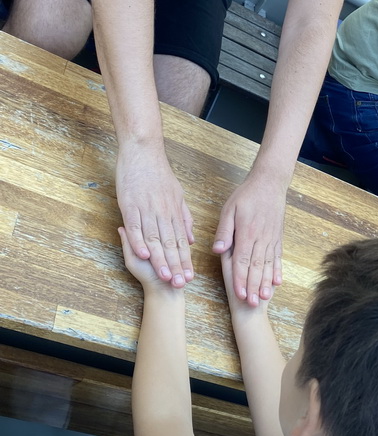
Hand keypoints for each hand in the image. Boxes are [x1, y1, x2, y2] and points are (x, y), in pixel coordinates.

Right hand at [116, 144, 194, 288]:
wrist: (143, 151)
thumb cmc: (159, 174)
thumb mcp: (177, 194)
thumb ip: (184, 218)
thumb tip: (190, 239)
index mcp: (173, 211)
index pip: (180, 240)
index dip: (185, 259)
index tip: (190, 276)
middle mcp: (162, 212)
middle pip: (170, 243)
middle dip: (175, 265)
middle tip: (181, 284)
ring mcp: (146, 208)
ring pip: (154, 238)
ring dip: (159, 258)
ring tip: (165, 276)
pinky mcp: (130, 204)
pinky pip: (135, 225)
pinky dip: (139, 240)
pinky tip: (144, 254)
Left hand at [212, 174, 284, 305]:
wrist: (270, 182)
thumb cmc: (247, 194)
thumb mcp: (229, 209)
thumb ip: (224, 230)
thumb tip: (218, 249)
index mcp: (247, 233)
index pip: (243, 261)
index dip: (241, 279)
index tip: (240, 295)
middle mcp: (261, 239)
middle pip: (256, 267)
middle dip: (254, 287)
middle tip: (252, 304)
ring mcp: (271, 239)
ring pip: (268, 265)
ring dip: (266, 282)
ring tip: (265, 297)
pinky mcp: (278, 237)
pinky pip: (278, 257)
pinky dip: (278, 270)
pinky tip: (278, 281)